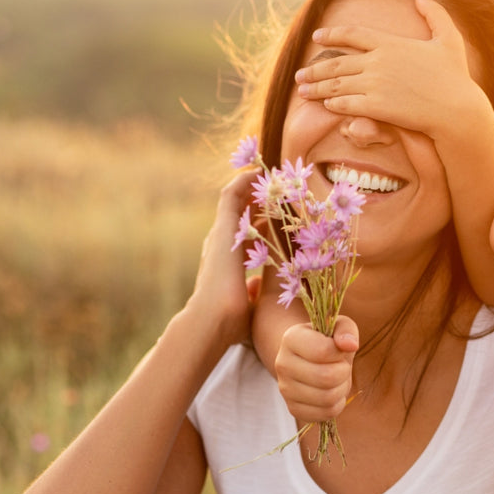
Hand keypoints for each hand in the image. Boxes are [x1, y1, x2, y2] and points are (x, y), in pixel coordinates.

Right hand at [190, 170, 262, 344]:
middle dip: (259, 198)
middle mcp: (220, 242)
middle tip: (279, 187)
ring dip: (252, 186)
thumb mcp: (247, 302)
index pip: (244, 231)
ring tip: (272, 175)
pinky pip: (231, 194)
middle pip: (239, 211)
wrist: (214, 320)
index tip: (278, 212)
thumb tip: (255, 286)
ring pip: (234, 199)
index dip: (261, 219)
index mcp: (226, 259)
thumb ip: (251, 291)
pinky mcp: (222, 227)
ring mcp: (220, 233)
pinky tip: (258, 172)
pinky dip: (243, 182)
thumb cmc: (231, 321)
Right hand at [275, 316, 358, 422]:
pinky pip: (325, 413)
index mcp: (291, 338)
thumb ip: (346, 330)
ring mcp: (285, 389)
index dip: (339, 352)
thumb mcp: (339, 327)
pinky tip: (332, 392)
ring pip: (327, 398)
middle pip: (326, 377)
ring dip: (342, 389)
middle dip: (343, 372)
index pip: (322, 351)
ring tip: (338, 379)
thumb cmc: (328, 341)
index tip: (339, 349)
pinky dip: (337, 404)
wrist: (309, 360)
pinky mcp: (293, 409)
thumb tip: (350, 345)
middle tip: (342, 366)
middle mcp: (282, 364)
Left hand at [295, 0, 492, 141]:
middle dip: (315, 68)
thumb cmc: (456, 77)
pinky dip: (333, 104)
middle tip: (299, 73)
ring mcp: (375, 84)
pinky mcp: (376, 107)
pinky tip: (325, 105)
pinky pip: (345, 104)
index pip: (353, 34)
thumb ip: (434, 14)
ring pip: (336, 84)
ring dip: (316, 88)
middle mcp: (378, 61)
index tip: (317, 37)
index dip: (332, 35)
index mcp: (390, 43)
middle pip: (337, 62)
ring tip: (303, 90)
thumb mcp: (449, 39)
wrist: (458, 110)